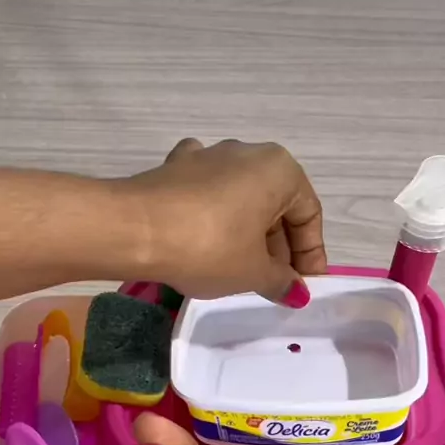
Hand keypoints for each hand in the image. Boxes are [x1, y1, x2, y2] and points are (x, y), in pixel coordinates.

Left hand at [123, 138, 325, 305]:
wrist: (134, 229)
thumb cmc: (209, 248)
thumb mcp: (254, 273)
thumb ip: (282, 281)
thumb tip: (296, 291)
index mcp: (280, 170)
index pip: (309, 216)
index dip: (311, 256)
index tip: (304, 287)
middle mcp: (247, 153)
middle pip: (276, 205)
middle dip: (278, 246)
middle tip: (274, 284)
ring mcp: (208, 155)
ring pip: (241, 198)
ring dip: (248, 232)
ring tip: (240, 269)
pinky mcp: (175, 167)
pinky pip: (207, 192)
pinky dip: (214, 215)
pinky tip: (205, 236)